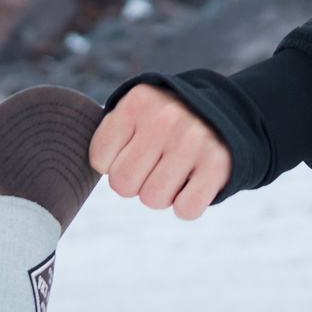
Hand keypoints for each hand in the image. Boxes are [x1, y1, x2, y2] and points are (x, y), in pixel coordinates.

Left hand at [89, 85, 230, 220]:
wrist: (225, 113)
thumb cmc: (164, 123)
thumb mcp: (135, 113)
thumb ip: (108, 138)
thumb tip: (85, 175)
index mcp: (138, 102)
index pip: (100, 160)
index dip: (115, 162)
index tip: (135, 148)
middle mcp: (166, 117)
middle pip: (124, 185)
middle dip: (137, 182)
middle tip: (156, 164)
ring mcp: (195, 139)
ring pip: (153, 200)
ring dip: (163, 193)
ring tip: (177, 169)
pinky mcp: (219, 163)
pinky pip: (186, 210)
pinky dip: (187, 204)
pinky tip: (195, 180)